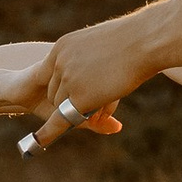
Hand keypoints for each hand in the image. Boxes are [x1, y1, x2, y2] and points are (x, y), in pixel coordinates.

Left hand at [23, 2, 170, 151]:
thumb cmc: (132, 39)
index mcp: (61, 47)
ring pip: (62, 106)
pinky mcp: (79, 98)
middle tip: (96, 94)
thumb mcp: (101, 43)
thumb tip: (91, 66)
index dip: (59, 85)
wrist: (143, 42)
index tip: (65, 93)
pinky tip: (38, 142)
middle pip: (55, 93)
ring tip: (106, 97)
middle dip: (70, 99)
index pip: (49, 74)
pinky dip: (49, 133)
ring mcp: (68, 81)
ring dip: (79, 109)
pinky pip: (61, 120)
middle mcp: (59, 63)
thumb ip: (90, 57)